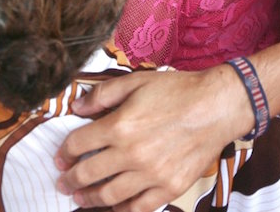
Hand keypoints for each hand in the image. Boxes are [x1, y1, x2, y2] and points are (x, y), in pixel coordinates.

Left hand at [55, 67, 247, 209]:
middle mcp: (131, 154)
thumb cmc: (179, 90)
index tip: (61, 157)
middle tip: (64, 183)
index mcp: (120, 125)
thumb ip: (104, 94)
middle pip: (87, 174)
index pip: (78, 144)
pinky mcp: (170, 187)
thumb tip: (77, 107)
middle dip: (70, 180)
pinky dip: (122, 210)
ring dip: (89, 198)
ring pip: (108, 195)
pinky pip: (138, 208)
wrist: (218, 106)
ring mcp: (151, 174)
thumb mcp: (138, 81)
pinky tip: (115, 207)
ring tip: (82, 198)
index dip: (64, 152)